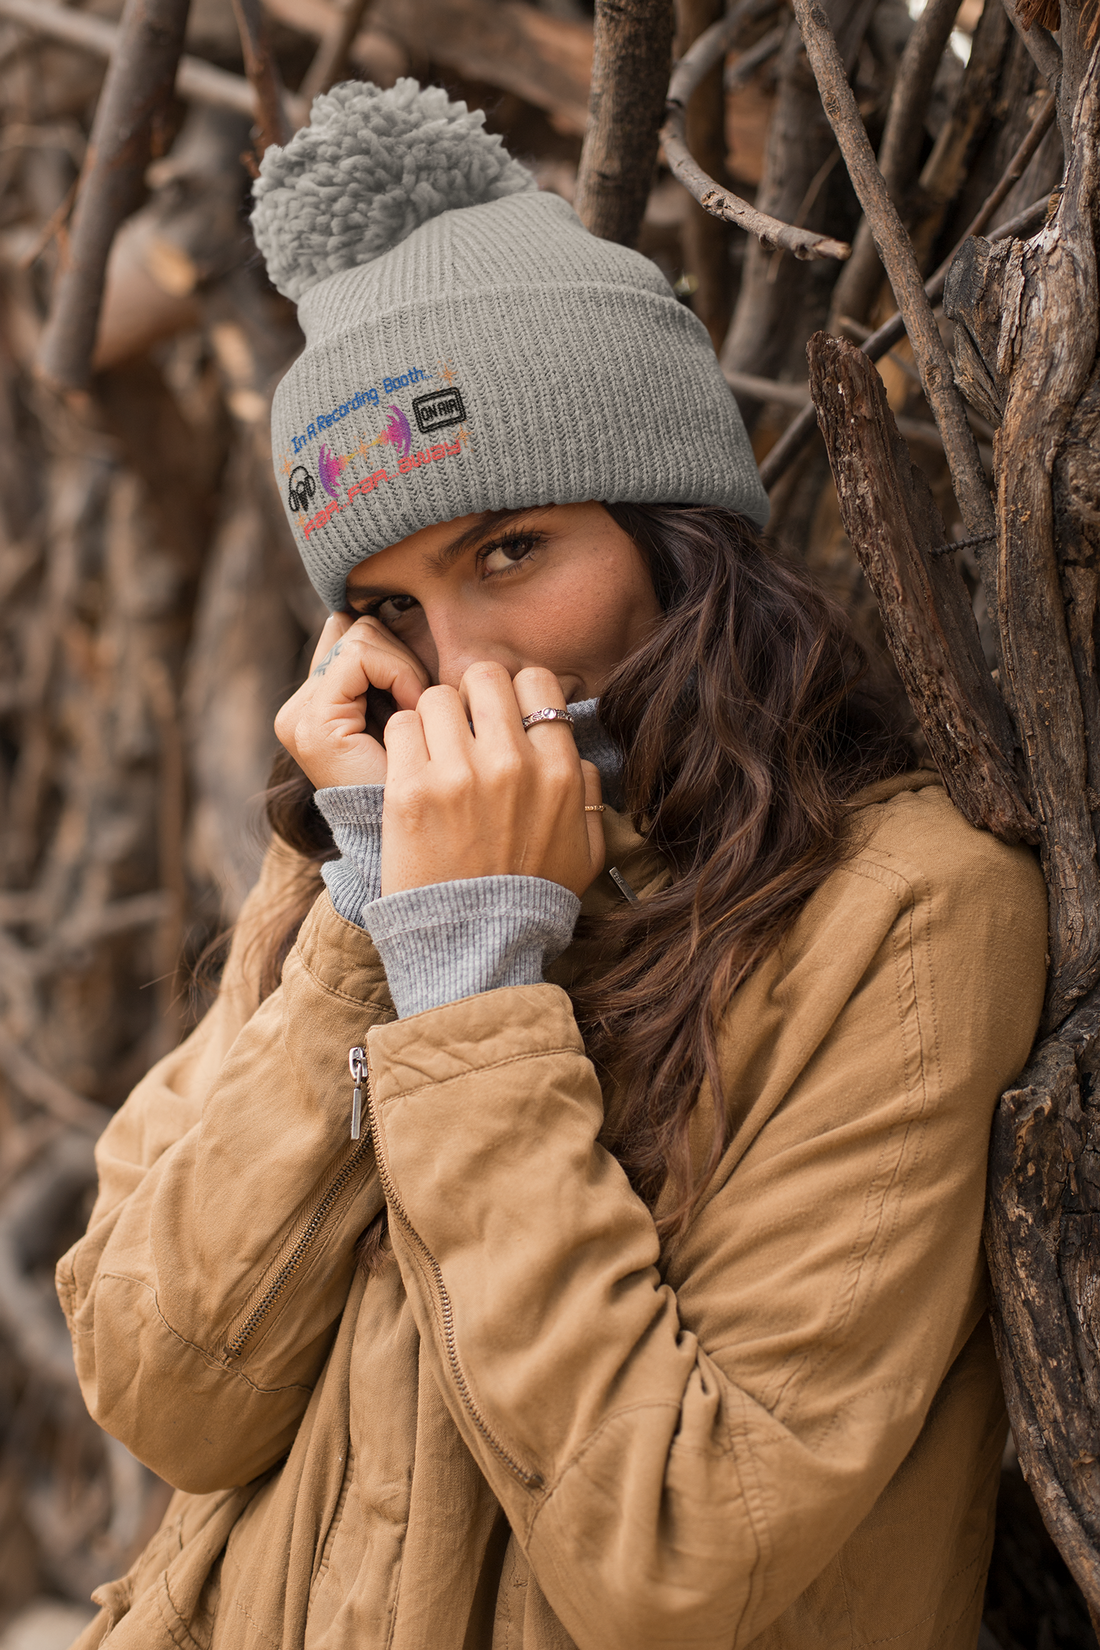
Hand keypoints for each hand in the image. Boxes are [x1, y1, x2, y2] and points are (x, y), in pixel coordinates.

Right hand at [274, 612, 428, 788]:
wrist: (418, 838)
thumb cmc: (425, 775)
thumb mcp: (406, 711)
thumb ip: (386, 668)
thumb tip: (386, 610)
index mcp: (312, 706)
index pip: (348, 633)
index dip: (391, 650)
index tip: (416, 691)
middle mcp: (295, 710)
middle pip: (354, 628)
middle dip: (398, 656)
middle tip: (419, 702)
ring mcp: (298, 717)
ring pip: (358, 635)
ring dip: (402, 666)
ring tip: (415, 713)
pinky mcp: (312, 724)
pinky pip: (360, 657)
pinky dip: (398, 674)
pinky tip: (411, 712)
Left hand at [380, 663, 604, 896]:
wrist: (478, 947)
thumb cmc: (533, 898)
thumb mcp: (587, 848)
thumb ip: (587, 792)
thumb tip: (574, 752)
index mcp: (558, 770)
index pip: (535, 681)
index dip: (516, 691)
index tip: (502, 716)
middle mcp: (511, 762)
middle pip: (483, 676)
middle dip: (472, 695)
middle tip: (464, 726)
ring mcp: (457, 774)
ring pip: (436, 696)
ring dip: (434, 718)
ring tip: (434, 751)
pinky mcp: (409, 790)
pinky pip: (401, 726)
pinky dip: (404, 739)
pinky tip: (411, 768)